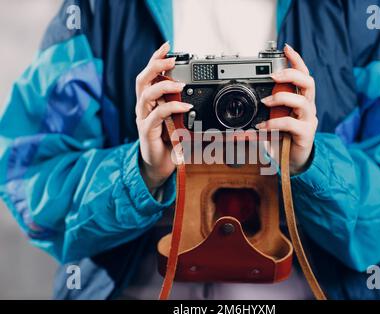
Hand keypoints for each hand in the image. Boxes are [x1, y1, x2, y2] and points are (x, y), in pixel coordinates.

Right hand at [135, 42, 192, 189]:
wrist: (160, 166)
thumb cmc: (169, 142)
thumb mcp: (179, 121)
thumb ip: (184, 108)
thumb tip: (201, 98)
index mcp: (150, 102)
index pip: (149, 75)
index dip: (156, 59)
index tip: (167, 46)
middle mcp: (144, 107)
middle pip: (142, 80)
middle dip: (155, 66)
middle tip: (170, 61)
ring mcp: (143, 119)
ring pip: (146, 95)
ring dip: (163, 86)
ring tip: (179, 84)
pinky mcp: (146, 131)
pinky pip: (157, 115)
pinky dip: (171, 108)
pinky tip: (184, 106)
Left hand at [256, 44, 317, 174]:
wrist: (292, 162)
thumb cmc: (281, 139)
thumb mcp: (268, 125)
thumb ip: (257, 118)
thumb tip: (237, 119)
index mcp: (300, 100)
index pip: (303, 75)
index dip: (296, 60)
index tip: (286, 48)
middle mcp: (307, 107)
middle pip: (309, 82)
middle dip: (292, 74)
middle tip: (274, 76)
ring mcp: (308, 120)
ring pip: (302, 101)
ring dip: (281, 97)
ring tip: (266, 102)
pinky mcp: (305, 134)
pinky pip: (291, 123)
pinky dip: (275, 123)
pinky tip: (263, 127)